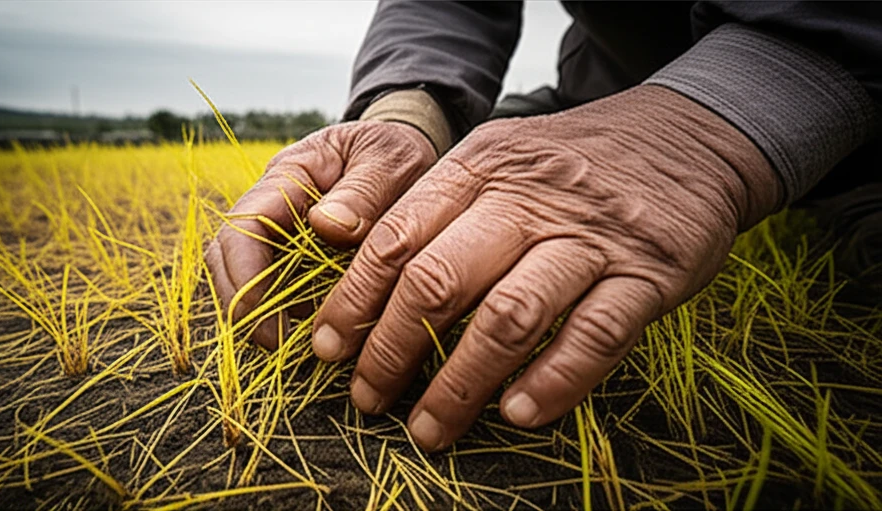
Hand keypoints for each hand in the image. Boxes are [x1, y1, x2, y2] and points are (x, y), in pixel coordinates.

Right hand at [205, 120, 436, 347]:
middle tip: (281, 344)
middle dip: (244, 306)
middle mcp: (271, 206)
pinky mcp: (293, 259)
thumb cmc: (396, 152)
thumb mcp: (390, 160)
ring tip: (301, 343)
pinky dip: (286, 316)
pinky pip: (274, 292)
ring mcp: (278, 234)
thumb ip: (363, 190)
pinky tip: (317, 332)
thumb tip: (326, 225)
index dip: (247, 275)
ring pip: (241, 279)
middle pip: (226, 258)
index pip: (244, 225)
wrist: (404, 153)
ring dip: (261, 315)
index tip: (273, 317)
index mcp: (288, 174)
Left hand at [311, 85, 782, 450]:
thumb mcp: (499, 157)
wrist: (689, 136)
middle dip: (391, 349)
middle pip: (440, 279)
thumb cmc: (572, 163)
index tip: (328, 349)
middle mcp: (531, 198)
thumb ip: (436, 205)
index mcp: (482, 167)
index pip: (398, 236)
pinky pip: (595, 335)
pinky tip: (518, 414)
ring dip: (460, 383)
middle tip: (367, 399)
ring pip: (510, 315)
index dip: (354, 299)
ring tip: (430, 428)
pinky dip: (553, 381)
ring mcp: (593, 236)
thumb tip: (357, 265)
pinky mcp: (651, 273)